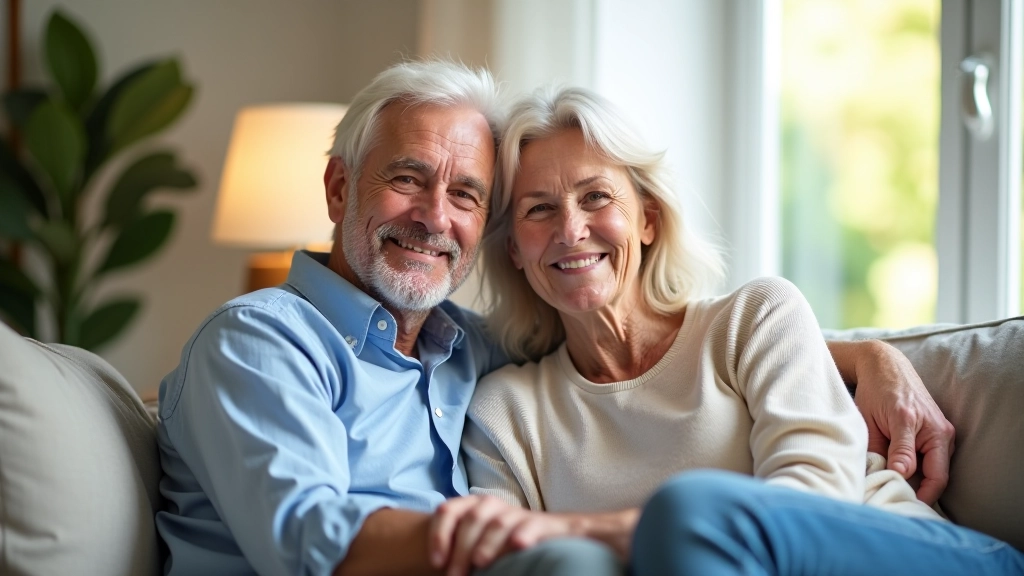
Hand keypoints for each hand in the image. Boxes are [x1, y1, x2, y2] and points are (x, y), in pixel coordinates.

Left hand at [428, 495, 572, 575]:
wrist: (553, 535)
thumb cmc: (505, 545)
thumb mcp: (478, 543)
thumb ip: (459, 548)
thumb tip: (440, 568)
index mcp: (474, 507)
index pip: (449, 510)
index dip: (438, 534)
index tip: (436, 563)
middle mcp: (494, 505)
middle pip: (472, 518)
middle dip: (461, 548)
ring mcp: (517, 514)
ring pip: (499, 523)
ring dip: (487, 544)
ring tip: (480, 564)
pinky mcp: (542, 524)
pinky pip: (531, 525)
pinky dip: (523, 534)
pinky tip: (518, 546)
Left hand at [847, 340, 955, 503]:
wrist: (885, 366)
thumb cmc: (876, 391)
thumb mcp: (874, 420)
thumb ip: (888, 449)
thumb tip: (898, 476)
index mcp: (924, 429)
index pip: (933, 477)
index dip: (918, 495)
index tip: (898, 503)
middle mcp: (940, 432)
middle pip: (939, 477)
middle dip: (921, 494)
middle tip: (897, 503)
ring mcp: (943, 432)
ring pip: (936, 470)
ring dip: (920, 483)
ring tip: (894, 490)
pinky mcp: (939, 432)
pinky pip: (934, 459)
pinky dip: (921, 471)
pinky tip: (901, 476)